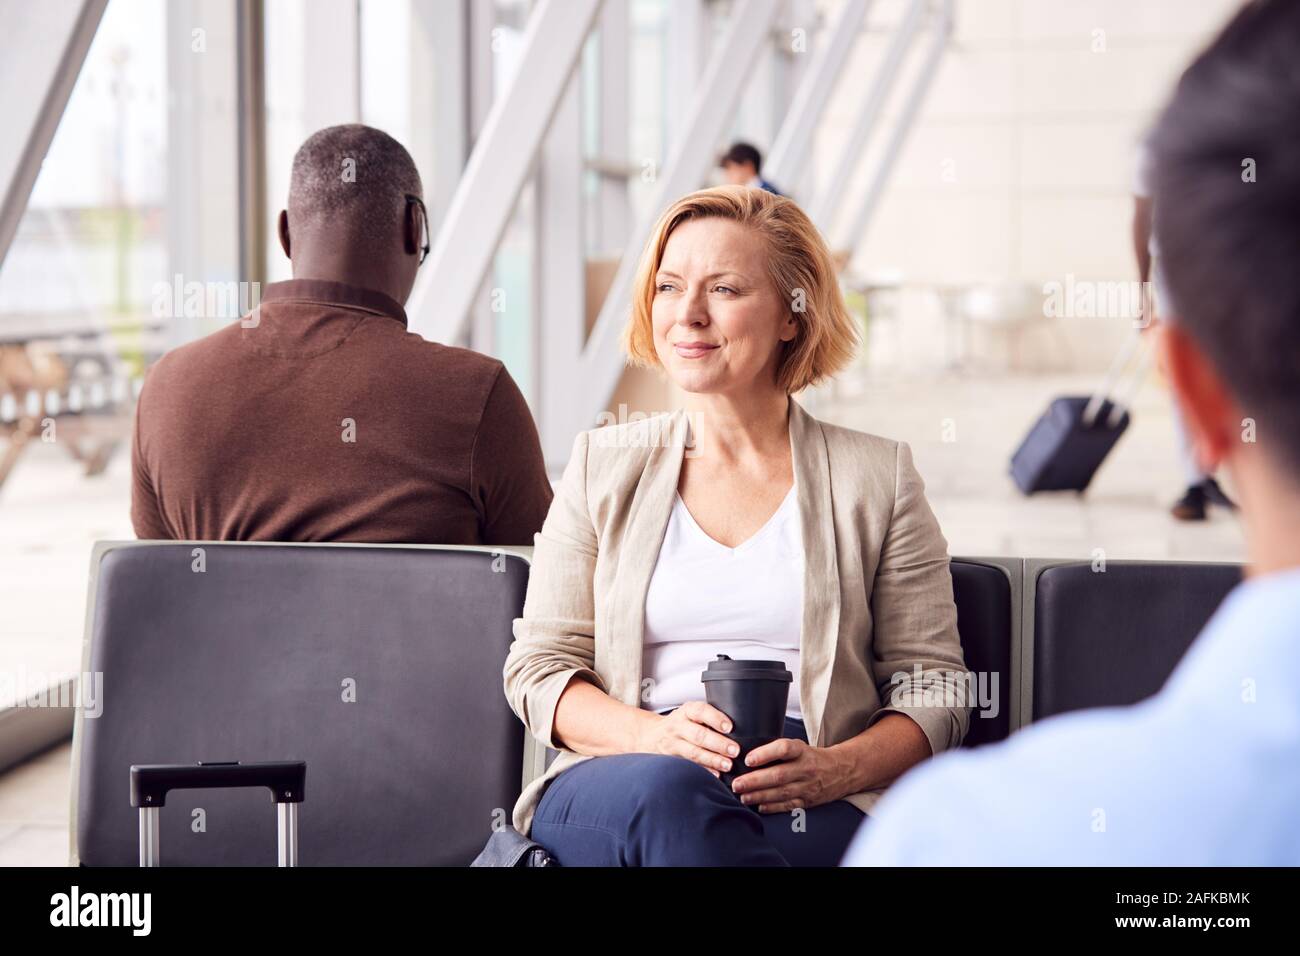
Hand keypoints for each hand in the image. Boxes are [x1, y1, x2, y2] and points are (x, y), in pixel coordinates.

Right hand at [635, 700, 739, 776]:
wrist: (650, 736)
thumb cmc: (681, 724)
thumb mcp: (691, 714)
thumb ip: (710, 718)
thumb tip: (744, 723)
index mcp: (686, 711)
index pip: (700, 711)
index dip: (715, 718)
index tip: (729, 727)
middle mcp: (678, 726)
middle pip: (698, 735)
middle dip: (718, 743)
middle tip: (735, 750)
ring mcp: (673, 744)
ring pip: (693, 753)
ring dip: (712, 760)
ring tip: (728, 765)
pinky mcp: (672, 760)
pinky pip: (689, 766)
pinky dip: (704, 771)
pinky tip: (716, 776)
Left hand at [729, 738, 853, 812]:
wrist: (842, 771)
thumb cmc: (811, 757)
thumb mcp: (799, 747)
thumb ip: (777, 751)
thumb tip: (747, 756)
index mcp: (802, 750)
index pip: (783, 749)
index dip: (765, 753)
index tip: (748, 759)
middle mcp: (806, 768)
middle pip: (779, 775)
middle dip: (755, 781)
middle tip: (736, 784)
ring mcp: (808, 786)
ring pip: (781, 792)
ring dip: (760, 796)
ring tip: (743, 797)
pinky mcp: (809, 801)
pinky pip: (789, 806)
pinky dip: (773, 807)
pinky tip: (759, 807)